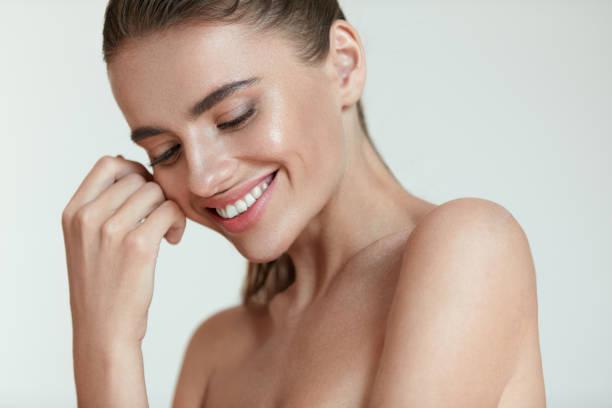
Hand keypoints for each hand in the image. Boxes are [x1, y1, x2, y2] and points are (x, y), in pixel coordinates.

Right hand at [61, 155, 186, 346]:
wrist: (104, 328)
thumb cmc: (101, 284)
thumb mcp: (85, 240)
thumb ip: (100, 205)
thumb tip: (127, 164)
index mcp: (73, 212)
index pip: (108, 164)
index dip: (134, 171)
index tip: (145, 193)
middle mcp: (88, 217)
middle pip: (137, 177)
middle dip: (155, 194)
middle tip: (158, 219)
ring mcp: (111, 230)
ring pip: (156, 192)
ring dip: (168, 208)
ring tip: (165, 231)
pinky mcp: (138, 245)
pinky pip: (170, 210)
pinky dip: (178, 221)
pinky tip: (173, 240)